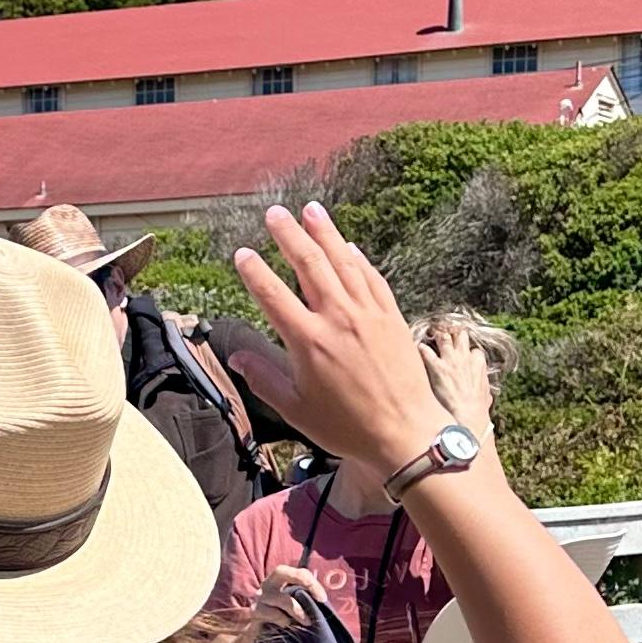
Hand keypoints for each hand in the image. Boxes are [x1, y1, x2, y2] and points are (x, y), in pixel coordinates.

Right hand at [230, 203, 470, 481]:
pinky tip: (349, 246)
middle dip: (289, 235)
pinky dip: (359, 259)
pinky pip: (372, 278)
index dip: (255, 271)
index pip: (273, 294)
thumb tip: (237, 357)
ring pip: (343, 261)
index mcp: (308, 341)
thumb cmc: (347, 426)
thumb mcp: (296, 409)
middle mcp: (338, 318)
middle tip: (275, 214)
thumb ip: (264, 378)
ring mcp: (368, 314)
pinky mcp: (391, 317)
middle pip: (309, 264)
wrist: (404, 432)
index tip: (243, 253)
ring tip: (311, 209)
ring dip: (325, 232)